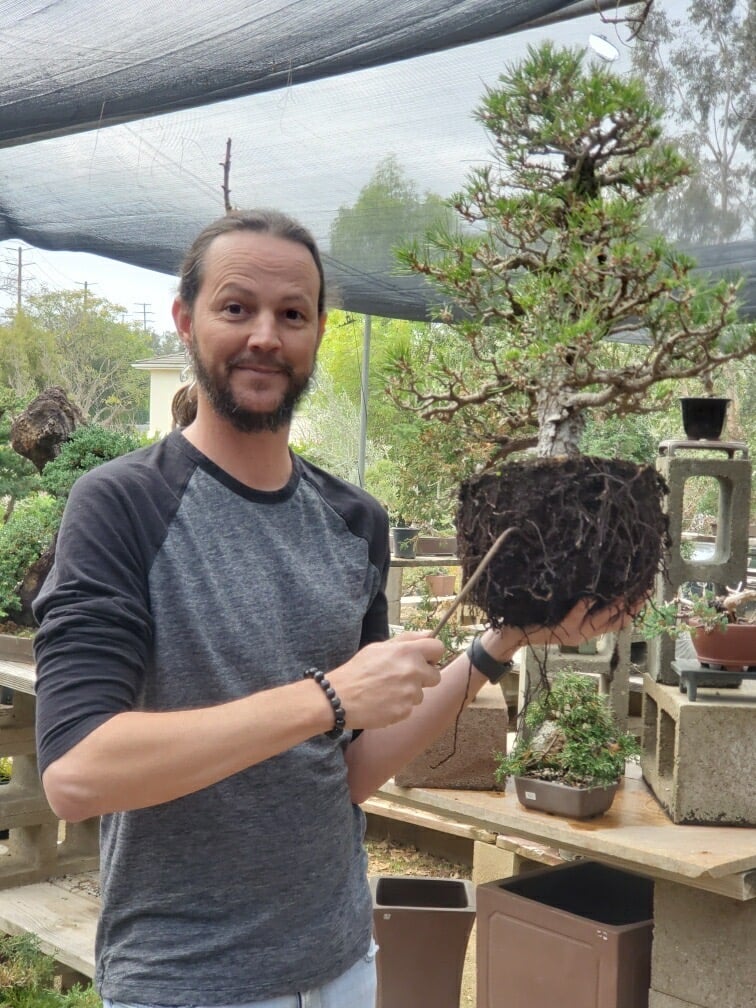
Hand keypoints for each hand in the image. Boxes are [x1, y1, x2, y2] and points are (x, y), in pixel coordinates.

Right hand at [328, 632, 444, 730]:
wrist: (339, 697)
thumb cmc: (358, 670)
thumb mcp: (379, 647)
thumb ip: (408, 639)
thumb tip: (430, 633)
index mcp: (407, 651)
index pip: (438, 648)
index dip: (432, 654)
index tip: (425, 659)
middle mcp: (413, 671)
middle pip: (435, 676)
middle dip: (423, 677)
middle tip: (402, 677)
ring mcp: (410, 693)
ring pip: (421, 694)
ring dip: (409, 693)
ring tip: (387, 690)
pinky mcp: (405, 711)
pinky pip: (410, 707)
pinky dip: (400, 706)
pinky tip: (384, 701)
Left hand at [482, 597, 641, 658]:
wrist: (515, 634)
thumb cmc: (539, 618)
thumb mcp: (565, 613)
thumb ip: (584, 606)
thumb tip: (599, 588)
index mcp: (588, 631)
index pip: (617, 621)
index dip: (633, 609)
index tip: (645, 593)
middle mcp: (584, 634)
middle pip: (614, 622)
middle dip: (631, 607)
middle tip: (644, 591)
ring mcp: (573, 633)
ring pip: (599, 621)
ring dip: (613, 607)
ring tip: (625, 593)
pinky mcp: (560, 629)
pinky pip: (574, 617)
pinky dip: (582, 607)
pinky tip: (588, 596)